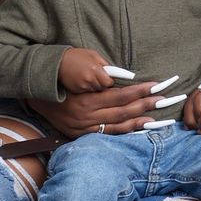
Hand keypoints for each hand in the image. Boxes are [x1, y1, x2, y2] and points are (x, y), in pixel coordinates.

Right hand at [29, 82, 160, 138]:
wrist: (34, 90)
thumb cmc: (62, 71)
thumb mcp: (81, 66)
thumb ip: (104, 73)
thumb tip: (127, 77)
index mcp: (86, 99)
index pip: (120, 96)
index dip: (141, 91)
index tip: (157, 86)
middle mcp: (85, 116)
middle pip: (123, 112)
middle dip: (146, 105)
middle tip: (166, 100)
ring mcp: (82, 127)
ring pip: (118, 126)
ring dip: (140, 121)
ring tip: (159, 117)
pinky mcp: (79, 134)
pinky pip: (108, 133)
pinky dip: (126, 130)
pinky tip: (140, 127)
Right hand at [59, 48, 114, 93]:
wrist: (58, 63)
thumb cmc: (76, 56)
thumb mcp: (93, 55)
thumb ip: (104, 64)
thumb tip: (115, 72)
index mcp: (95, 70)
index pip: (109, 82)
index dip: (110, 81)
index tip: (109, 78)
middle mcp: (89, 80)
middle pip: (103, 88)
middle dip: (103, 84)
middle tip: (98, 77)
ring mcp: (82, 87)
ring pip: (95, 92)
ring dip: (95, 87)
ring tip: (89, 78)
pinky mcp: (76, 92)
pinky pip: (87, 94)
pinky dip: (87, 90)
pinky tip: (83, 83)